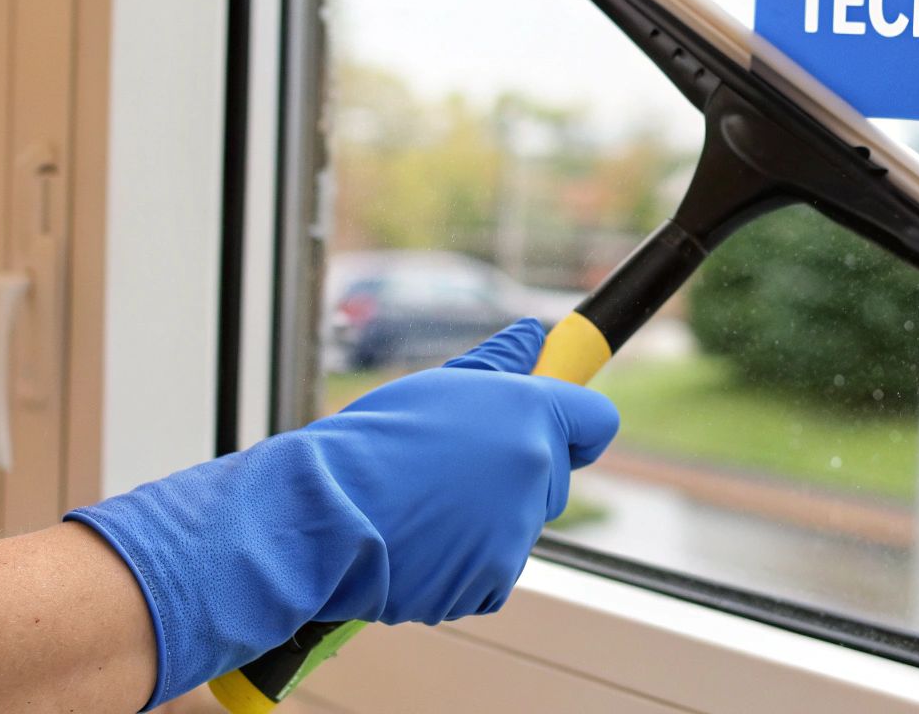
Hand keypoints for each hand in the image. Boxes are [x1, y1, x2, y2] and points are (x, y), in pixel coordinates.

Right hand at [67, 319, 619, 707]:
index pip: (594, 421)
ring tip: (420, 503)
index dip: (574, 425)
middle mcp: (535, 471)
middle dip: (514, 474)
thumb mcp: (436, 388)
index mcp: (529, 414)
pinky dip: (462, 565)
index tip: (558, 427)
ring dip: (482, 521)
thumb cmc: (371, 441)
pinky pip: (490, 572)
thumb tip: (534, 337)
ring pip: (517, 526)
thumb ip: (497, 365)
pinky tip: (419, 541)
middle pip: (553, 475)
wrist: (323, 510)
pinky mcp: (492, 581)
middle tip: (449, 468)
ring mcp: (517, 531)